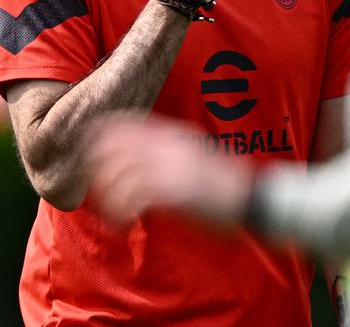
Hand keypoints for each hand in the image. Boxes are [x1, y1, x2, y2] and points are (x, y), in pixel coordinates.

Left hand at [89, 114, 253, 226]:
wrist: (256, 201)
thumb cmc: (227, 187)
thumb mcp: (196, 158)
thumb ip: (169, 154)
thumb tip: (138, 161)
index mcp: (174, 135)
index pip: (123, 124)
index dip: (100, 140)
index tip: (92, 159)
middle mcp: (169, 146)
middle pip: (113, 148)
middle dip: (99, 174)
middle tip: (103, 196)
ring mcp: (172, 167)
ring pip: (118, 175)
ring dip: (109, 201)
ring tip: (116, 218)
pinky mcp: (176, 191)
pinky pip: (132, 199)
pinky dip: (121, 215)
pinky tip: (126, 226)